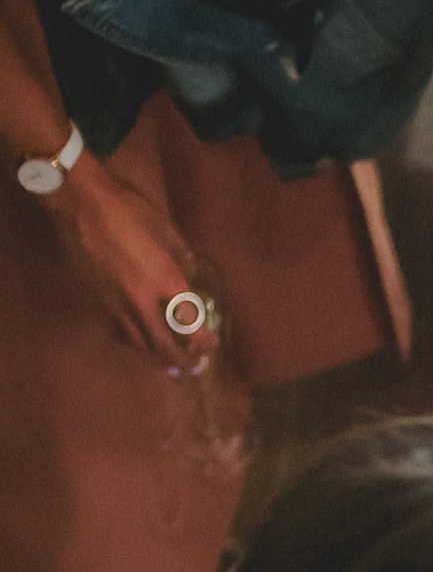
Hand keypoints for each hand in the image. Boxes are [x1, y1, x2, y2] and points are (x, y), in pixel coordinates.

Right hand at [44, 149, 224, 372]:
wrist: (82, 204)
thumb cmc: (130, 209)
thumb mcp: (167, 230)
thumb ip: (181, 257)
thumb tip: (189, 272)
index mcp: (166, 280)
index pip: (189, 322)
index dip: (203, 339)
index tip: (211, 345)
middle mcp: (141, 300)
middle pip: (162, 345)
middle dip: (180, 360)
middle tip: (192, 368)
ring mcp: (114, 304)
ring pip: (137, 344)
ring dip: (155, 356)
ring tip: (167, 361)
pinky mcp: (94, 302)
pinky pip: (116, 332)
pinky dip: (130, 341)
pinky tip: (137, 340)